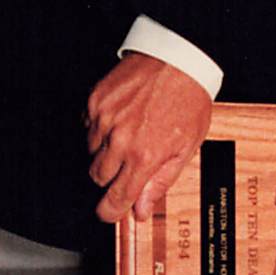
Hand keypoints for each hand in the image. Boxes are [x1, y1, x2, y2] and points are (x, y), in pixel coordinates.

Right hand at [85, 54, 211, 223]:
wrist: (177, 60)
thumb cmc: (187, 101)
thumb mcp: (185, 149)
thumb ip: (160, 182)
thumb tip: (141, 210)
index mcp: (144, 156)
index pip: (116, 198)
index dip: (109, 212)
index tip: (108, 214)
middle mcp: (120, 140)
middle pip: (98, 177)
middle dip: (111, 177)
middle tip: (128, 163)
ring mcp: (104, 119)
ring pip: (91, 152)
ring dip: (106, 151)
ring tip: (129, 133)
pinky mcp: (95, 101)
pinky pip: (88, 126)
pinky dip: (100, 128)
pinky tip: (121, 118)